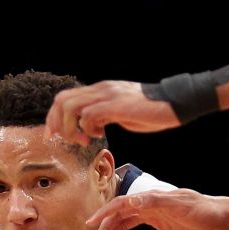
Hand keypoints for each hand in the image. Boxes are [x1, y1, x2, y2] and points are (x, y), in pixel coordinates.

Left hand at [45, 80, 180, 145]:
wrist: (173, 103)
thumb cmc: (151, 111)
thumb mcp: (121, 112)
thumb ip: (104, 115)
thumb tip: (92, 125)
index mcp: (100, 90)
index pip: (65, 98)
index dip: (55, 117)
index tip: (57, 135)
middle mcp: (100, 89)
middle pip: (62, 100)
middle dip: (57, 123)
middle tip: (67, 140)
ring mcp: (107, 95)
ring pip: (70, 107)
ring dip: (70, 128)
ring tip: (84, 140)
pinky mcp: (115, 105)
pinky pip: (88, 115)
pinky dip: (88, 128)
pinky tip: (100, 134)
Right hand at [87, 187, 228, 229]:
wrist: (225, 220)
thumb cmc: (206, 210)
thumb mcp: (181, 205)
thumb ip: (156, 202)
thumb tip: (132, 201)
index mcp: (152, 198)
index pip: (121, 204)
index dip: (104, 214)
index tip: (91, 225)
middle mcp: (151, 206)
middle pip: (120, 217)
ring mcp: (156, 216)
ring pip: (126, 225)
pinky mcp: (162, 226)